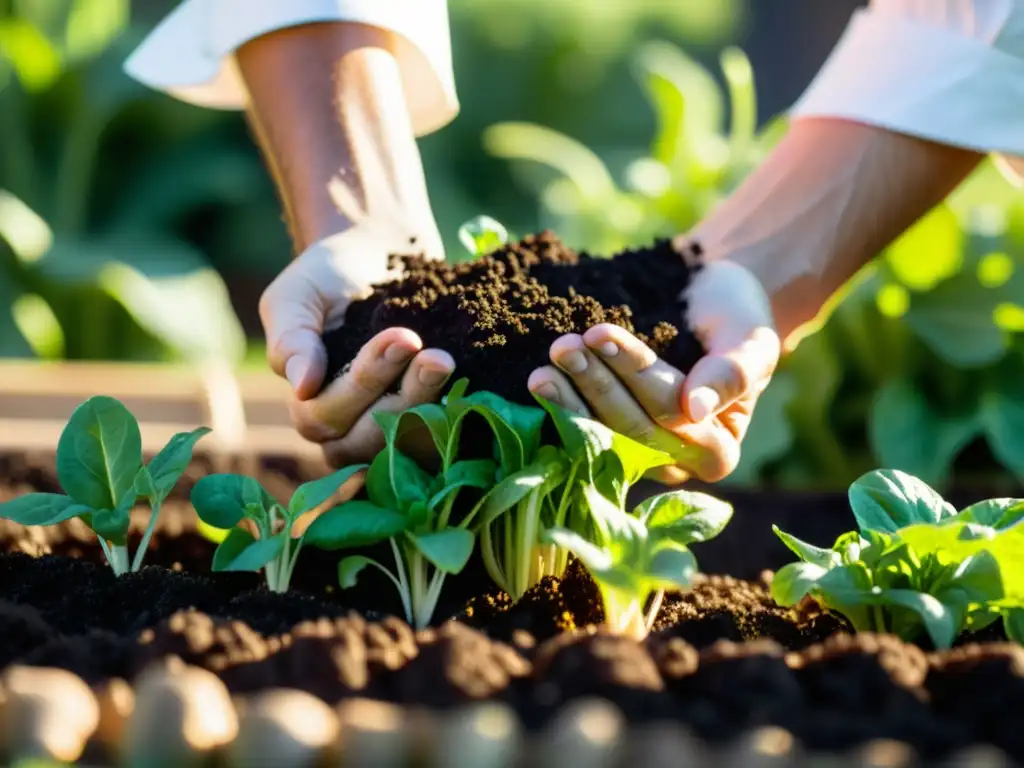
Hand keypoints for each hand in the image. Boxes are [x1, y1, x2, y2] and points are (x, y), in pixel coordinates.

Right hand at [259, 222, 454, 466]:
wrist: (376, 254)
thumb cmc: (327, 276)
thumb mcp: (297, 296)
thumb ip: (291, 339)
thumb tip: (301, 386)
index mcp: (309, 408)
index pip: (326, 417)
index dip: (365, 381)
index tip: (404, 337)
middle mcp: (347, 431)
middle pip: (368, 440)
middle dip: (405, 398)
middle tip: (437, 357)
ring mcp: (391, 433)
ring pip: (408, 447)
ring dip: (432, 409)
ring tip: (449, 365)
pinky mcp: (430, 425)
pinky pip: (443, 441)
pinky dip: (458, 419)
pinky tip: (474, 389)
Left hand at [527, 259, 779, 483]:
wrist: (711, 304)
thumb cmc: (739, 319)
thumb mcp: (753, 341)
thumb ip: (733, 374)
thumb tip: (696, 410)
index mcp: (718, 450)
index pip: (672, 414)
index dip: (634, 374)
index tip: (602, 332)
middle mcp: (675, 463)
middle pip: (631, 427)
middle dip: (595, 382)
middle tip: (565, 345)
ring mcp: (638, 456)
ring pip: (600, 433)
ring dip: (569, 396)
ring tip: (551, 358)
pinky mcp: (610, 441)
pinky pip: (581, 432)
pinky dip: (560, 406)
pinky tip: (539, 383)